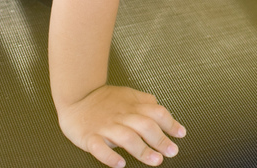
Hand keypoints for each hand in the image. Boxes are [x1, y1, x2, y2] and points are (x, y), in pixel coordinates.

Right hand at [58, 85, 185, 167]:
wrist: (75, 97)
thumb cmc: (103, 100)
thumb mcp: (127, 95)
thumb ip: (144, 102)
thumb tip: (159, 105)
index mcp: (132, 106)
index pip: (156, 112)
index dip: (170, 123)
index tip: (180, 134)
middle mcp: (121, 116)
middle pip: (144, 125)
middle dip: (160, 139)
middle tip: (172, 151)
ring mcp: (105, 127)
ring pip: (126, 137)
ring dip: (142, 150)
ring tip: (156, 160)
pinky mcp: (89, 137)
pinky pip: (99, 147)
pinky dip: (109, 156)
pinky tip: (120, 164)